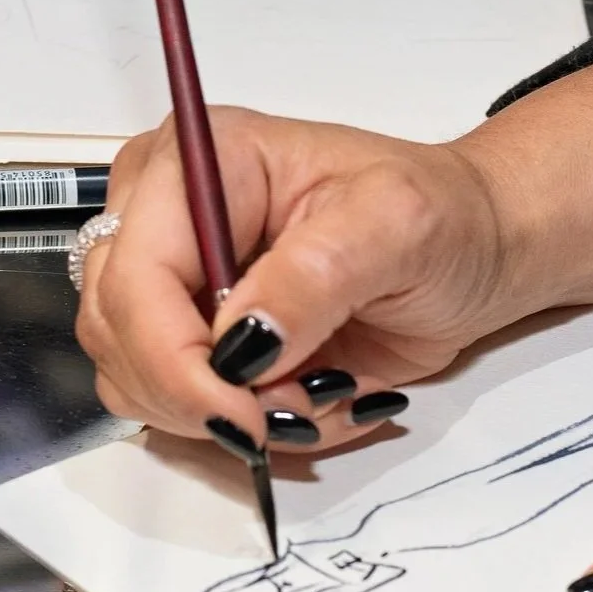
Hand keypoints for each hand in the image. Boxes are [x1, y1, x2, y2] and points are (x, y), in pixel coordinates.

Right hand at [75, 108, 509, 452]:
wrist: (474, 249)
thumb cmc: (443, 215)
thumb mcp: (398, 226)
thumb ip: (316, 276)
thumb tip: (243, 340)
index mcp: (202, 163)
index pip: (134, 275)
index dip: (174, 360)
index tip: (244, 412)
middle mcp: (171, 219)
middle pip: (118, 336)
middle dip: (206, 396)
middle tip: (300, 405)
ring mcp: (180, 284)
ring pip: (139, 384)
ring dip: (231, 417)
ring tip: (321, 394)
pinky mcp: (202, 340)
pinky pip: (184, 411)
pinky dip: (251, 428)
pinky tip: (313, 400)